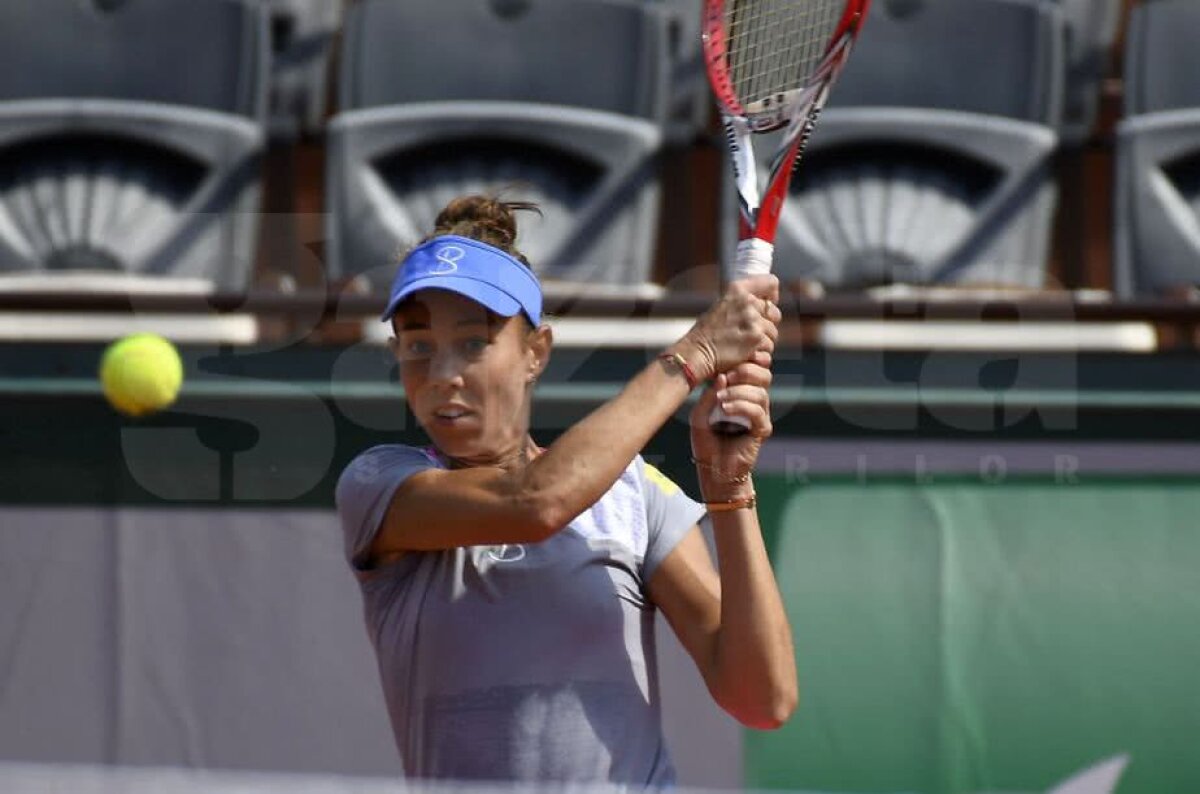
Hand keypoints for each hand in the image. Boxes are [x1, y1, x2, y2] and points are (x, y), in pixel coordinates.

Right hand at [673, 275, 781, 381]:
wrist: (696, 353)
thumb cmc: (706, 333)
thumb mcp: (722, 305)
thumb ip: (743, 301)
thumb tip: (767, 302)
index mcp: (737, 290)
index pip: (770, 282)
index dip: (772, 295)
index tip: (767, 303)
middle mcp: (747, 301)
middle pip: (774, 312)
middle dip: (767, 324)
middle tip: (749, 332)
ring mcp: (753, 320)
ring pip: (773, 333)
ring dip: (762, 341)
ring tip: (742, 344)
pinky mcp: (757, 338)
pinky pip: (768, 347)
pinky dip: (759, 353)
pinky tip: (744, 353)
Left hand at [689, 360, 772, 499]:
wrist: (713, 469)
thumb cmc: (706, 440)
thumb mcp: (700, 414)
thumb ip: (709, 395)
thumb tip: (722, 376)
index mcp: (742, 391)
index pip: (751, 368)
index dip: (745, 360)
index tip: (727, 360)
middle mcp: (754, 400)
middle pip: (763, 374)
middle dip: (745, 371)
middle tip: (727, 376)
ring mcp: (760, 414)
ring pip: (760, 392)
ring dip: (739, 392)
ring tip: (721, 399)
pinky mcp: (762, 429)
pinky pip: (758, 411)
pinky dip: (741, 406)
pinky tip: (726, 409)